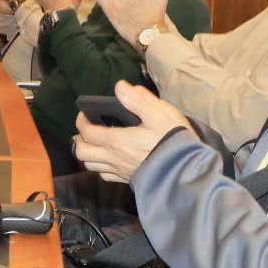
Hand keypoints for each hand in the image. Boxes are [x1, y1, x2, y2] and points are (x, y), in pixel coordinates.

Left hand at [72, 81, 191, 182]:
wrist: (187, 170)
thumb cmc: (174, 141)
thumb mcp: (160, 115)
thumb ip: (138, 100)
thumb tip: (120, 87)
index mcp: (118, 141)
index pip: (87, 132)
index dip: (81, 122)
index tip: (84, 114)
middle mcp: (114, 158)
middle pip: (82, 152)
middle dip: (80, 139)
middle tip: (88, 129)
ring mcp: (120, 171)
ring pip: (90, 166)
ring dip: (88, 154)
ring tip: (95, 143)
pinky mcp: (128, 180)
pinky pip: (105, 176)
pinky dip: (100, 167)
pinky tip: (109, 159)